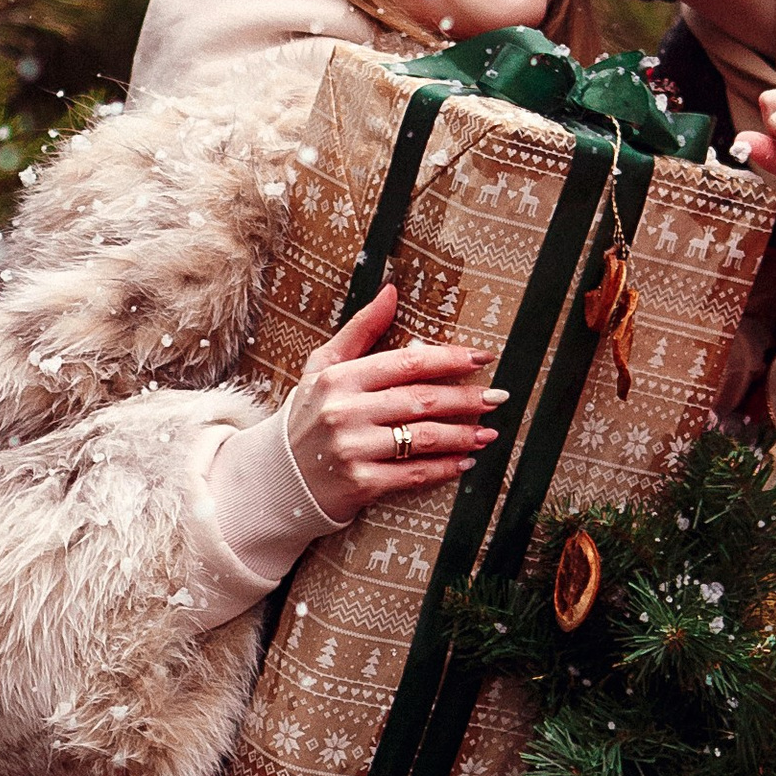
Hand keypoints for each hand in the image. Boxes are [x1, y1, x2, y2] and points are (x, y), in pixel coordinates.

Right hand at [284, 278, 505, 523]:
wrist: (279, 476)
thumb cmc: (307, 416)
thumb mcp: (323, 367)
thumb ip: (360, 329)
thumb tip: (392, 291)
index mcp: (340, 378)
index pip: (406, 363)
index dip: (449, 359)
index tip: (482, 358)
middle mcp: (345, 411)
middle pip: (422, 400)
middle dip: (466, 399)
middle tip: (496, 397)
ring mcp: (353, 449)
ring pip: (423, 438)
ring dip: (462, 435)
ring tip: (488, 433)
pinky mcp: (360, 483)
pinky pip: (414, 475)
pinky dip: (444, 469)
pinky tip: (464, 462)